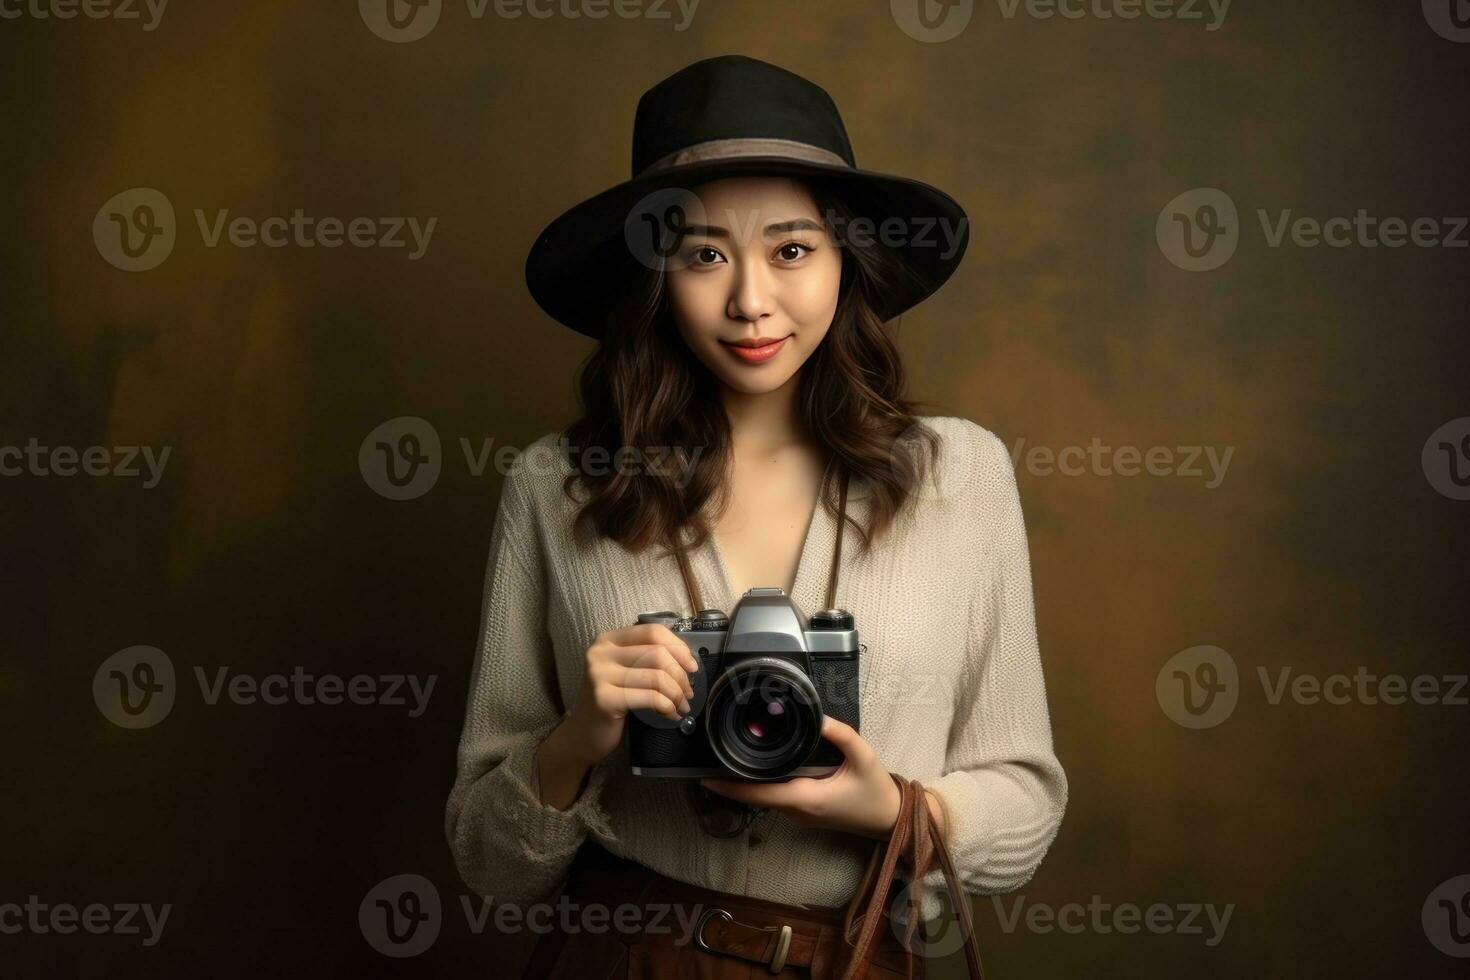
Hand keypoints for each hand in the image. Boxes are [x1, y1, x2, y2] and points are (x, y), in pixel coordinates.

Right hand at [564, 623, 699, 766]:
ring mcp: (599, 675)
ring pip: (656, 676)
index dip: (678, 647)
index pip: (652, 632)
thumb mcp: (626, 671)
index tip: (691, 666)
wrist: (583, 733)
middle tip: (688, 692)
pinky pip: (650, 697)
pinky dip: (667, 706)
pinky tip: (671, 714)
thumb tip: (687, 660)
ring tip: (681, 705)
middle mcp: (600, 652)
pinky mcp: (604, 699)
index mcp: (608, 640)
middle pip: (657, 653)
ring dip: (676, 693)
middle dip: (680, 674)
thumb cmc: (611, 700)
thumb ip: (647, 657)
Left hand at [700, 716, 902, 839]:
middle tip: (711, 758)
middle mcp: (798, 810)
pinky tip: (758, 767)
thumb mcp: (864, 757)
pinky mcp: (806, 811)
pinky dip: (763, 784)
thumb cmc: (876, 791)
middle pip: (756, 796)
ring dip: (747, 783)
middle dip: (732, 781)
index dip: (731, 788)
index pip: (759, 794)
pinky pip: (777, 797)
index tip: (706, 779)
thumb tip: (819, 717)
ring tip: (728, 759)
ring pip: (766, 797)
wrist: (890, 819)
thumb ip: (841, 735)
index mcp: (806, 798)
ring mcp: (801, 814)